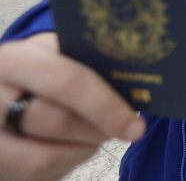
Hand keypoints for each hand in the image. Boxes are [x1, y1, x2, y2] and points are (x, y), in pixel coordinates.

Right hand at [0, 33, 145, 180]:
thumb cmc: (39, 71)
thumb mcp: (54, 54)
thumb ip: (86, 62)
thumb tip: (131, 83)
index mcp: (14, 61)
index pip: (66, 83)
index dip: (105, 106)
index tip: (135, 125)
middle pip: (57, 123)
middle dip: (99, 129)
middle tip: (124, 128)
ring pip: (44, 158)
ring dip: (82, 149)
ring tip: (95, 135)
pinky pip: (36, 176)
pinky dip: (65, 163)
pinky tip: (73, 147)